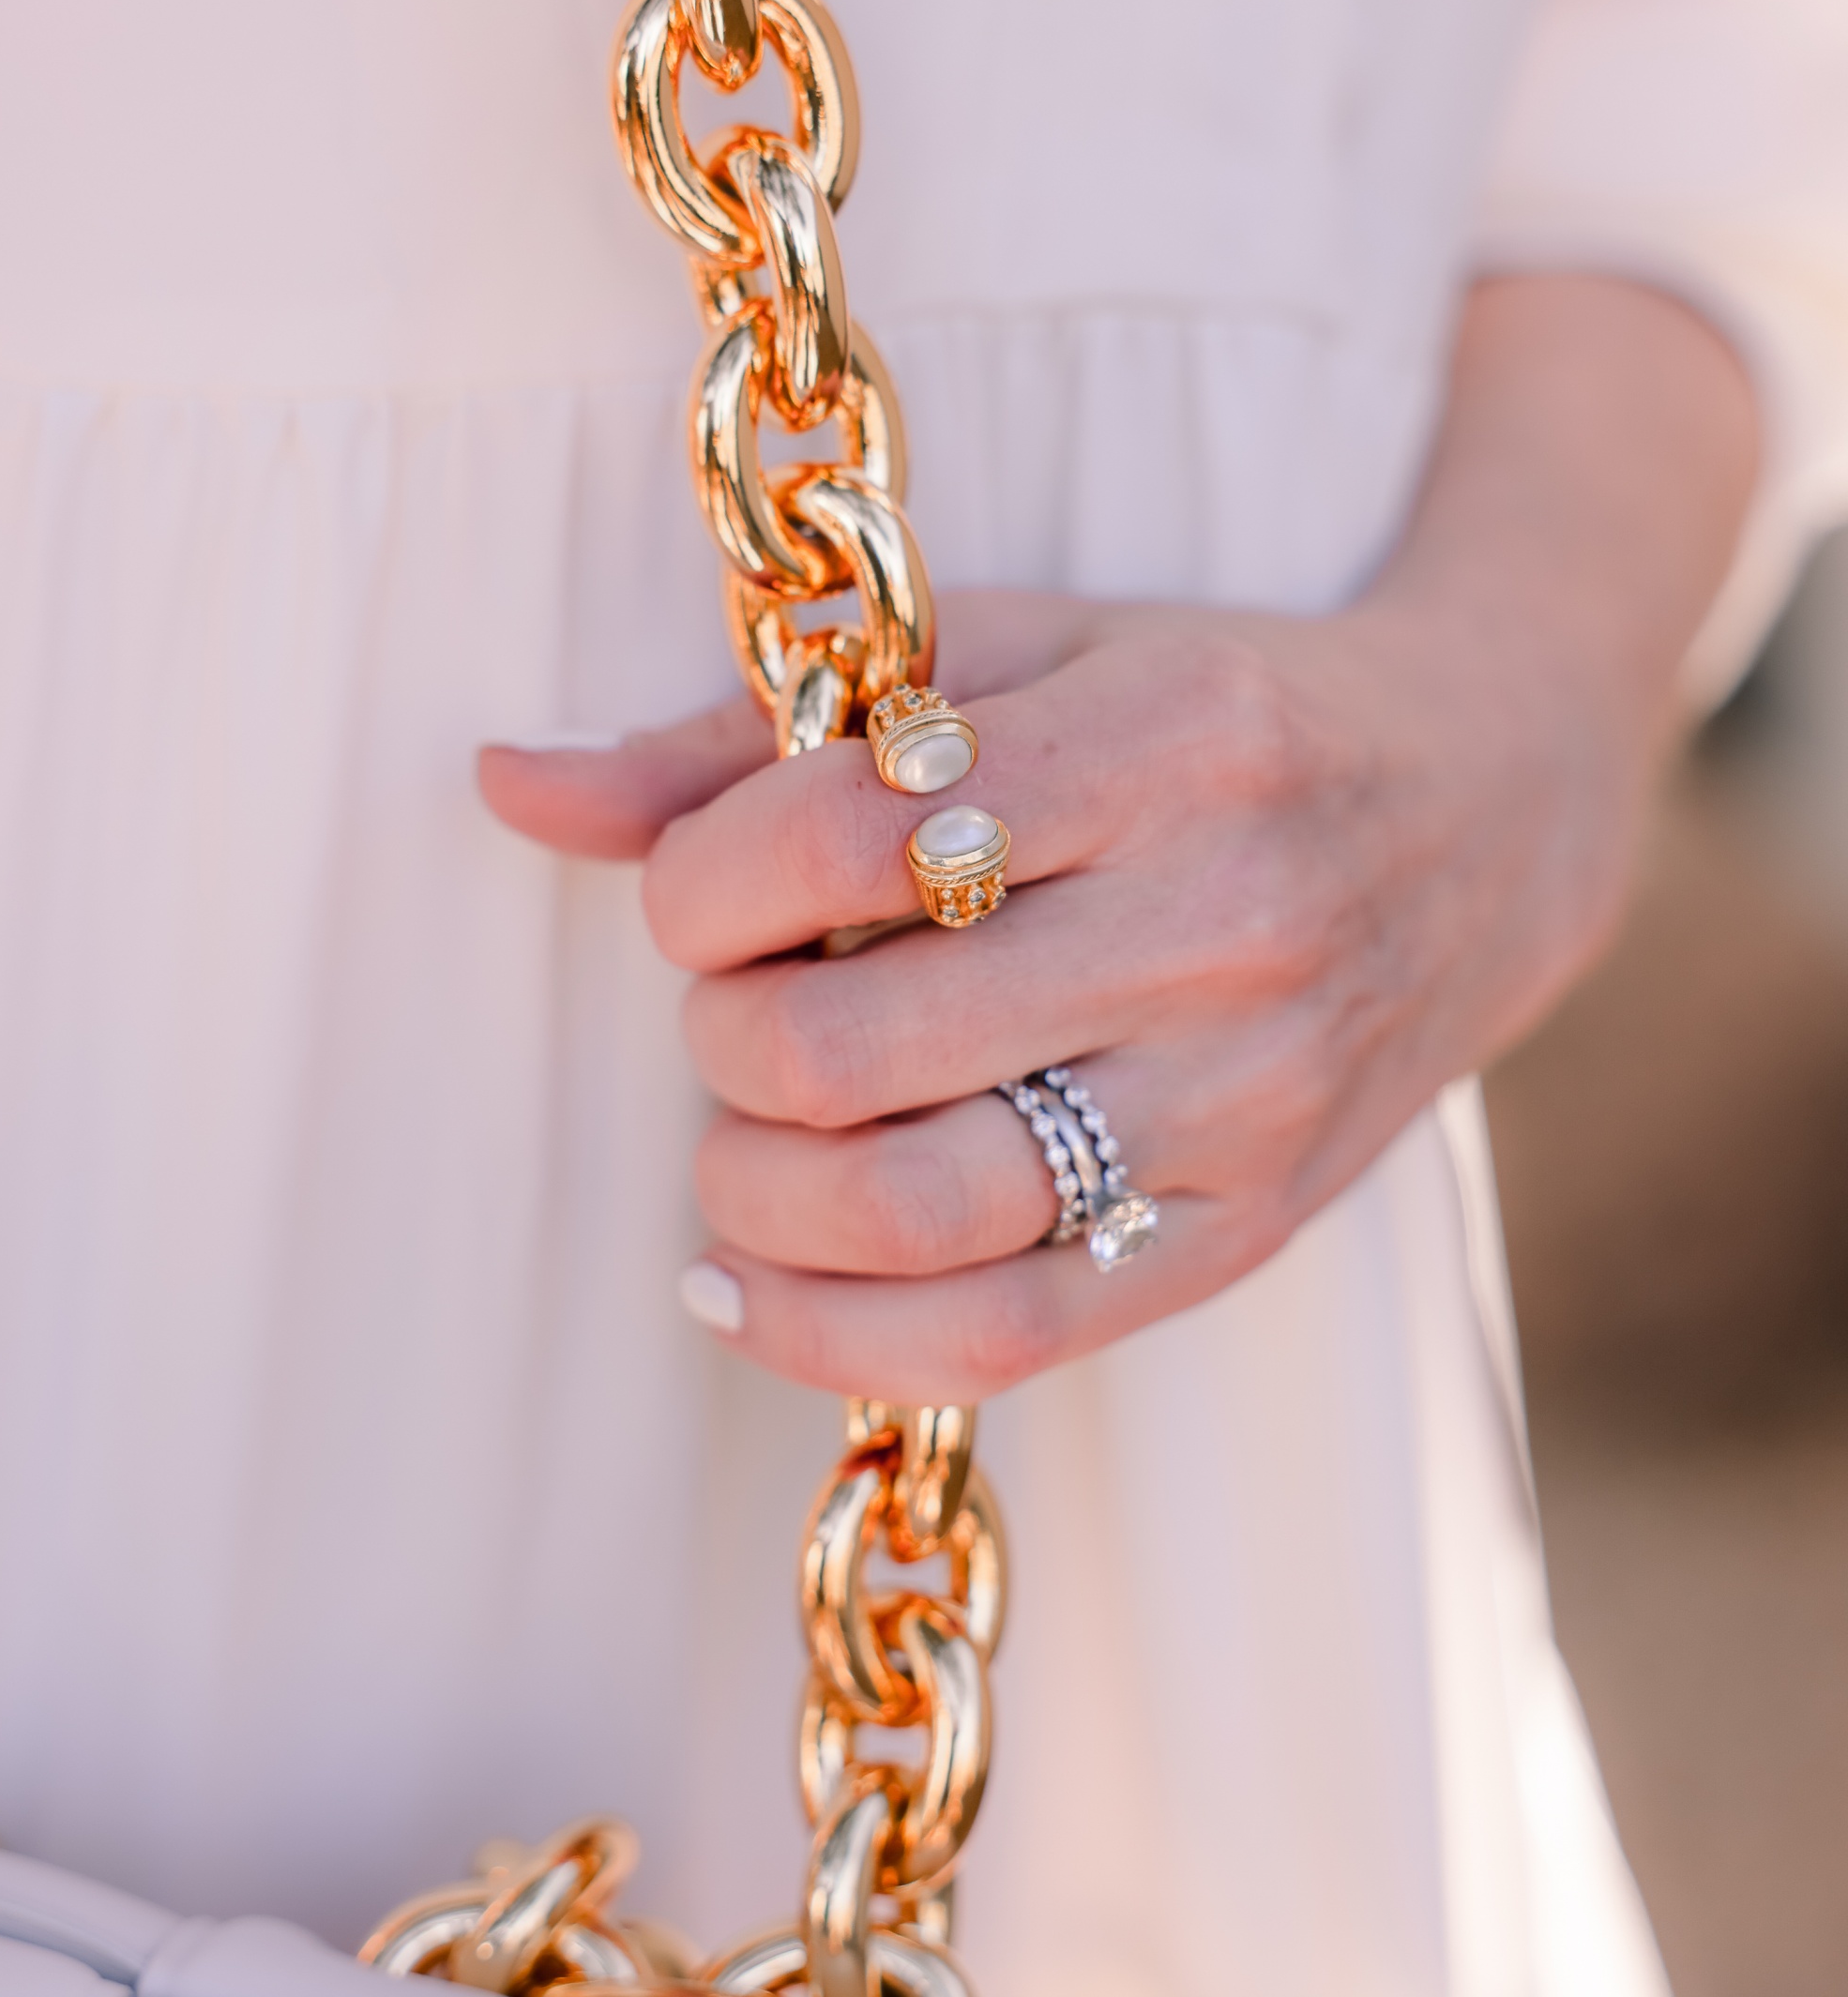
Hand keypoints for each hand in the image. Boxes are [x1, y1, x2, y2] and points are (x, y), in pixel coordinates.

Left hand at [481, 276, 1756, 1401]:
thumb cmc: (1210, 707)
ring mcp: (1251, 1092)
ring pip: (923, 1219)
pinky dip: (834, 1337)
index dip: (698, 884)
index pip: (840, 839)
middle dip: (726, 1042)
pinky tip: (747, 1282)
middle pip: (854, 1053)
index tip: (704, 892)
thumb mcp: (1009, 656)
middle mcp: (1221, 922)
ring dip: (756, 1196)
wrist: (1490, 804)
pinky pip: (1016, 1339)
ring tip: (740, 1144)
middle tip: (741, 1007)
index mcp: (1157, 742)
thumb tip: (506, 779)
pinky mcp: (1256, 1220)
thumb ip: (754, 730)